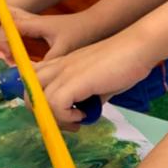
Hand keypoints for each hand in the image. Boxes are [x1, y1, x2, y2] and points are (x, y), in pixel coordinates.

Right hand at [0, 9, 94, 60]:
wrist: (94, 24)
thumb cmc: (81, 34)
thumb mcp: (64, 50)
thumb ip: (48, 62)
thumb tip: (33, 74)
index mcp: (36, 24)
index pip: (8, 25)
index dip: (3, 39)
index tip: (9, 55)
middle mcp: (32, 20)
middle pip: (4, 11)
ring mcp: (34, 21)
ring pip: (9, 15)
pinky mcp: (38, 26)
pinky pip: (16, 23)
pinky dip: (7, 28)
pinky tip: (10, 47)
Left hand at [35, 32, 153, 125]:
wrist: (138, 47)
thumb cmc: (125, 62)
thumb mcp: (101, 82)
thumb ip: (89, 96)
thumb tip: (87, 112)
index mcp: (62, 65)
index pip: (33, 81)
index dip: (41, 101)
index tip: (62, 114)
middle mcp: (58, 67)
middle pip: (28, 92)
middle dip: (43, 112)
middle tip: (66, 121)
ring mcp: (64, 72)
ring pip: (39, 100)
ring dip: (56, 118)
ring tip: (77, 120)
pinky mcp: (74, 80)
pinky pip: (55, 104)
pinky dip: (67, 116)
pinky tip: (84, 115)